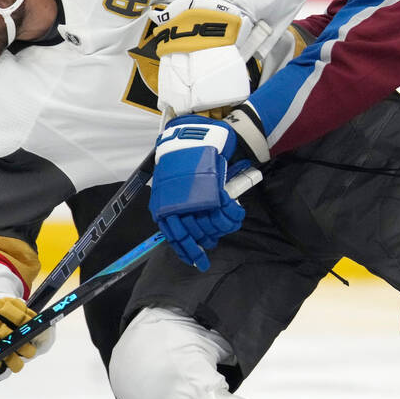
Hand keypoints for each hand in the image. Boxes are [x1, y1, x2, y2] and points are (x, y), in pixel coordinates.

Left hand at [150, 116, 246, 270]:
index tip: (199, 263)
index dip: (189, 252)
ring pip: (211, 225)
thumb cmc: (184, 160)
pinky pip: (225, 211)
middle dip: (208, 239)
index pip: (175, 237)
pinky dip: (232, 215)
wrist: (197, 135)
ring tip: (227, 221)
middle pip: (196, 234)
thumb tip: (187, 234)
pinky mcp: (212, 189)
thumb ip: (177, 207)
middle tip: (214, 238)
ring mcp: (194, 197)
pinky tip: (235, 213)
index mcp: (164, 205)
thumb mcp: (173, 186)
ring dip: (222, 226)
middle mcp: (177, 203)